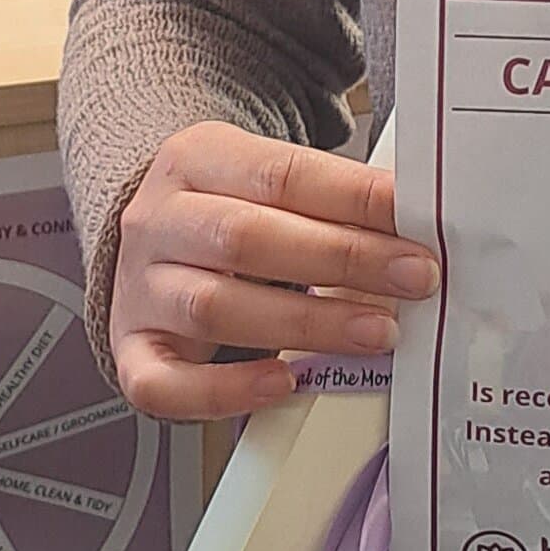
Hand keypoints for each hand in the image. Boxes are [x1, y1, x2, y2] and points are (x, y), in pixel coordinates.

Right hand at [105, 120, 435, 422]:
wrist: (150, 243)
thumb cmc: (227, 214)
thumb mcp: (267, 182)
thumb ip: (330, 198)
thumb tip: (416, 222)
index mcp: (194, 159)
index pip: (280, 173)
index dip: (353, 198)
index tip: (415, 220)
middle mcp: (158, 221)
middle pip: (247, 238)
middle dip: (343, 260)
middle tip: (413, 278)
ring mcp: (140, 289)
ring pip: (214, 307)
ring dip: (307, 323)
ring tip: (375, 332)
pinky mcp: (133, 350)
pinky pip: (166, 383)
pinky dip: (226, 391)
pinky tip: (283, 383)